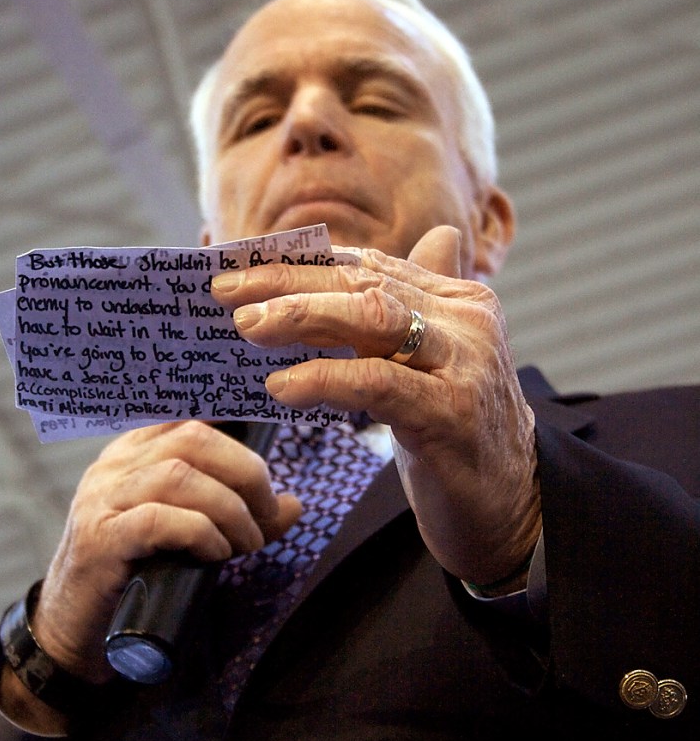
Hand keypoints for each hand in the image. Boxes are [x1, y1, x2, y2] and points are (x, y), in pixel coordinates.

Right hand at [31, 422, 301, 685]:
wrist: (77, 627)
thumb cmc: (141, 570)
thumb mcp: (194, 533)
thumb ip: (241, 514)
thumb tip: (294, 504)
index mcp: (138, 450)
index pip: (192, 416)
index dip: (239, 426)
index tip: (271, 451)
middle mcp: (116, 464)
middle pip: (193, 438)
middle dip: (245, 471)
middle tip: (267, 513)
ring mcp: (103, 498)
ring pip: (178, 475)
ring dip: (228, 508)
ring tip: (246, 542)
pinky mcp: (99, 540)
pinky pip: (158, 520)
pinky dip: (200, 532)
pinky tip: (216, 552)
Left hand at [211, 226, 540, 587]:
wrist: (512, 503)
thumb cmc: (456, 431)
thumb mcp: (432, 363)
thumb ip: (418, 303)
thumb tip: (430, 236)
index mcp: (459, 301)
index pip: (369, 266)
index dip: (302, 265)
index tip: (244, 270)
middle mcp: (467, 321)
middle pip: (365, 283)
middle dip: (289, 283)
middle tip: (228, 291)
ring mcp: (465, 364)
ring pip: (373, 319)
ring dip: (301, 316)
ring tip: (246, 328)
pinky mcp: (453, 413)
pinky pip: (378, 382)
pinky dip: (324, 379)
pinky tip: (281, 386)